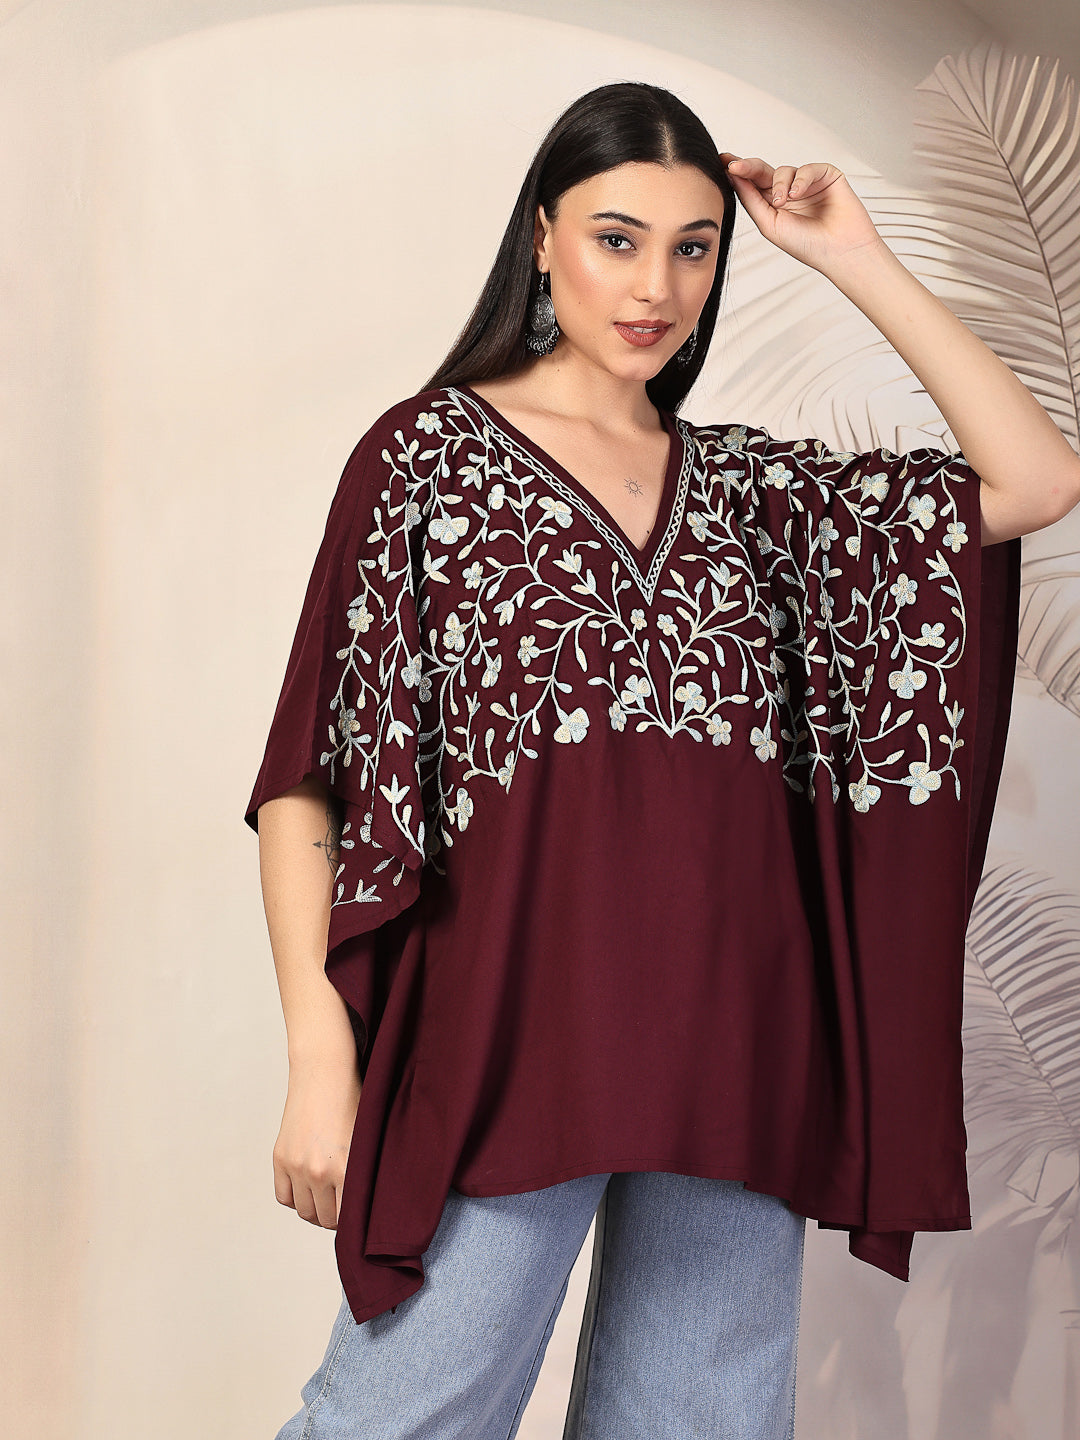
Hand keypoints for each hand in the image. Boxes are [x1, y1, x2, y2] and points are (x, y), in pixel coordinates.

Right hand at [272, 1055, 360, 1228]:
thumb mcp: (366, 1138)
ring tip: (328, 1198)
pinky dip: (295, 1197)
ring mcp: (296, 1165)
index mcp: (346, 1168)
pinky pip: (284, 1196)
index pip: (349, 1216)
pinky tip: (308, 1188)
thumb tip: (369, 1204)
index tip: (361, 1216)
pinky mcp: (280, 1157)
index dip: (356, 1219)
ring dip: (316, 1210)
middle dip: (336, 1217)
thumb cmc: (354, 1100)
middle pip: (326, 1219)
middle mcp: (319, 1171)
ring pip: (304, 1211)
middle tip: (344, 1207)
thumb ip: (364, 1172)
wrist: (325, 1071)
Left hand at [720, 152, 885, 274]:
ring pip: (784, 170)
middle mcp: (788, 192)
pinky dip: (801, 179)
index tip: (723, 161)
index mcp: (773, 205)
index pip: (752, 184)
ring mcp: (807, 183)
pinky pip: (808, 168)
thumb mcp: (769, 224)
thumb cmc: (806, 245)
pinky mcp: (827, 176)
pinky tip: (797, 194)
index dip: (738, 172)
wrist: (839, 251)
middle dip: (749, 167)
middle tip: (735, 166)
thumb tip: (733, 176)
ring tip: (782, 202)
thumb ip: (751, 200)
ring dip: (780, 184)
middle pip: (764, 171)